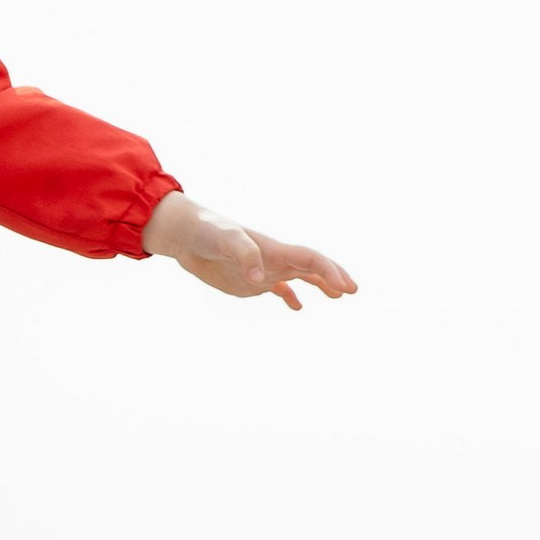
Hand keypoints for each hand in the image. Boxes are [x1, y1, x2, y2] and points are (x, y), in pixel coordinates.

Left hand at [141, 192, 357, 310]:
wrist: (186, 235)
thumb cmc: (207, 231)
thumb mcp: (226, 240)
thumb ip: (245, 255)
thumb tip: (260, 279)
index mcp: (274, 249)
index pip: (311, 259)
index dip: (330, 271)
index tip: (346, 288)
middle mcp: (275, 259)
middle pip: (313, 266)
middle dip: (334, 277)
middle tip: (353, 290)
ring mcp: (265, 269)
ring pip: (300, 277)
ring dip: (320, 284)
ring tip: (338, 297)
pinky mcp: (250, 281)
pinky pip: (277, 288)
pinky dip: (290, 296)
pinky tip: (297, 307)